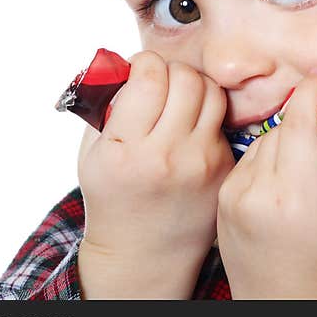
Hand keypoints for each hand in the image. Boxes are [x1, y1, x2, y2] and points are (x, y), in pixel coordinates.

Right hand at [76, 51, 234, 298]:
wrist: (143, 253)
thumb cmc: (113, 195)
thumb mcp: (92, 152)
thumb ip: (106, 104)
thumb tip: (126, 63)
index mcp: (126, 150)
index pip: (150, 76)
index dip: (143, 63)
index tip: (139, 72)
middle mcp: (167, 156)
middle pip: (186, 79)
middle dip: (171, 72)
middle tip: (160, 85)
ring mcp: (202, 164)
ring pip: (212, 94)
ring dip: (194, 88)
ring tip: (179, 101)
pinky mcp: (224, 171)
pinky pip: (222, 122)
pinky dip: (205, 118)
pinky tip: (190, 132)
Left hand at [216, 66, 316, 298]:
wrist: (280, 305)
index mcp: (296, 195)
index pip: (298, 122)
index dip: (311, 91)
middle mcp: (258, 190)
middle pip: (281, 129)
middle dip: (304, 118)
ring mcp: (234, 194)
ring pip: (263, 142)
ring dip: (284, 140)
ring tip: (303, 169)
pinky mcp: (222, 199)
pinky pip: (247, 160)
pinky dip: (265, 159)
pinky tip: (280, 182)